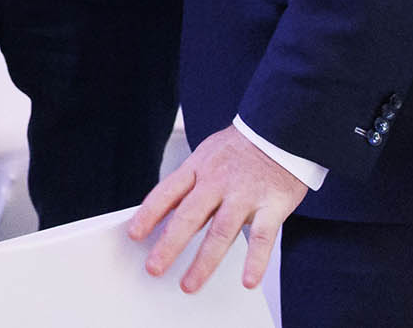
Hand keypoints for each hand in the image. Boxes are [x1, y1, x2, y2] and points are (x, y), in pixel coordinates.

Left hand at [128, 126, 306, 292]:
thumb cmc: (239, 147)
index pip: (166, 193)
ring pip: (221, 231)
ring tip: (190, 283)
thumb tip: (166, 213)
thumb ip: (189, 184)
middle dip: (169, 244)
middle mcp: (217, 182)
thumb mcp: (205, 155)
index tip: (134, 234)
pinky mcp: (272, 205)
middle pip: (189, 216)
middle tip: (154, 268)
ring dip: (204, 261)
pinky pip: (263, 237)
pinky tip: (248, 280)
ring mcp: (244, 195)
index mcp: (198, 169)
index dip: (148, 214)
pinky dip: (255, 260)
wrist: (278, 129)